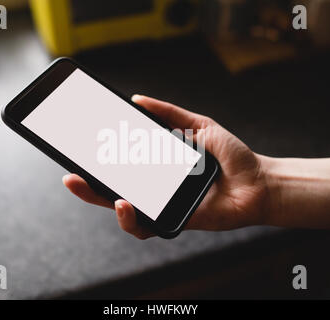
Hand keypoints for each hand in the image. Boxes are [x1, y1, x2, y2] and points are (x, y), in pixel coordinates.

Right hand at [63, 95, 268, 238]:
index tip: (80, 151)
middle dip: (88, 186)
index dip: (99, 161)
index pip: (122, 165)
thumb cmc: (231, 155)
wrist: (258, 180)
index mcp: (157, 165)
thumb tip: (137, 99)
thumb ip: (170, 113)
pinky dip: (132, 220)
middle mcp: (156, 187)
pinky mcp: (174, 221)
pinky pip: (146, 228)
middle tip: (71, 177)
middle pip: (114, 190)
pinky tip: (126, 205)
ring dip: (104, 204)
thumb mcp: (199, 124)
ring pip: (124, 212)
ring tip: (98, 190)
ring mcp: (163, 205)